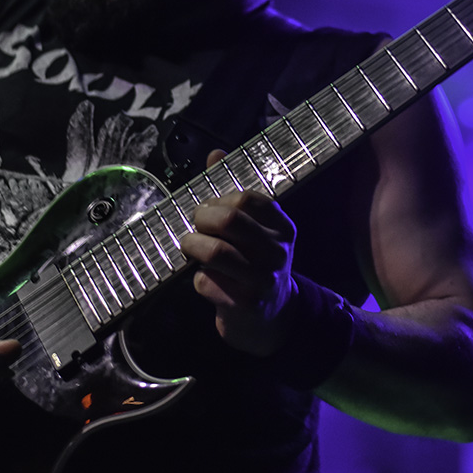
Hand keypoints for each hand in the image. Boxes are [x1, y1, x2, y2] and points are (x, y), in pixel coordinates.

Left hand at [179, 150, 296, 356]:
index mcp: (282, 227)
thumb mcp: (256, 230)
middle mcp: (277, 251)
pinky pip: (206, 282)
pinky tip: (205, 280)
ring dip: (192, 246)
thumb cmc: (257, 265)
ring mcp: (262, 279)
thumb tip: (216, 154)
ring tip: (190, 247)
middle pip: (228, 220)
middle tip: (194, 225)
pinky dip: (197, 279)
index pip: (246, 198)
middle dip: (201, 218)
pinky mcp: (245, 304)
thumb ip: (234, 193)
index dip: (218, 199)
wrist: (272, 318)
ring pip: (215, 252)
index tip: (209, 207)